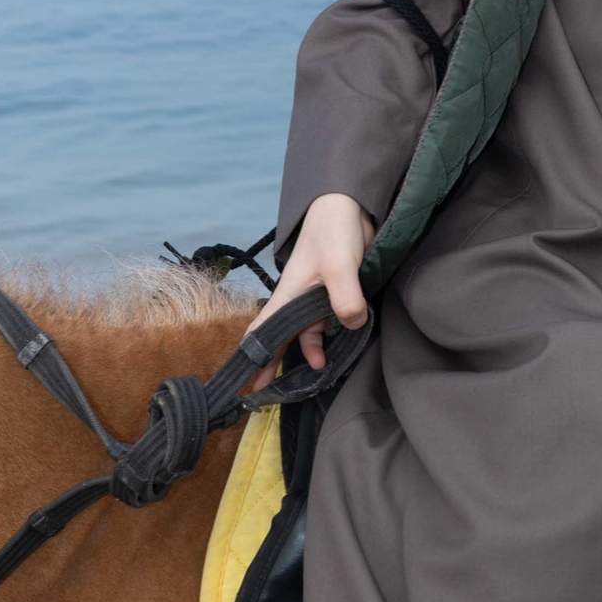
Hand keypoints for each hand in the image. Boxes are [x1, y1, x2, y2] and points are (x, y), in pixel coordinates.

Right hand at [245, 192, 375, 393]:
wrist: (350, 206)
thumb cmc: (333, 232)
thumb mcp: (339, 265)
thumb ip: (345, 296)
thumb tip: (353, 325)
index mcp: (288, 295)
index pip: (263, 331)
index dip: (254, 358)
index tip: (248, 386)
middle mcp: (298, 299)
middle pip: (283, 337)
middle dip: (276, 364)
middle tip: (273, 395)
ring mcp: (317, 296)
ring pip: (308, 331)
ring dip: (310, 351)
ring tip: (317, 374)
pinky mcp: (336, 292)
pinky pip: (329, 321)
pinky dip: (330, 336)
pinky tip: (339, 348)